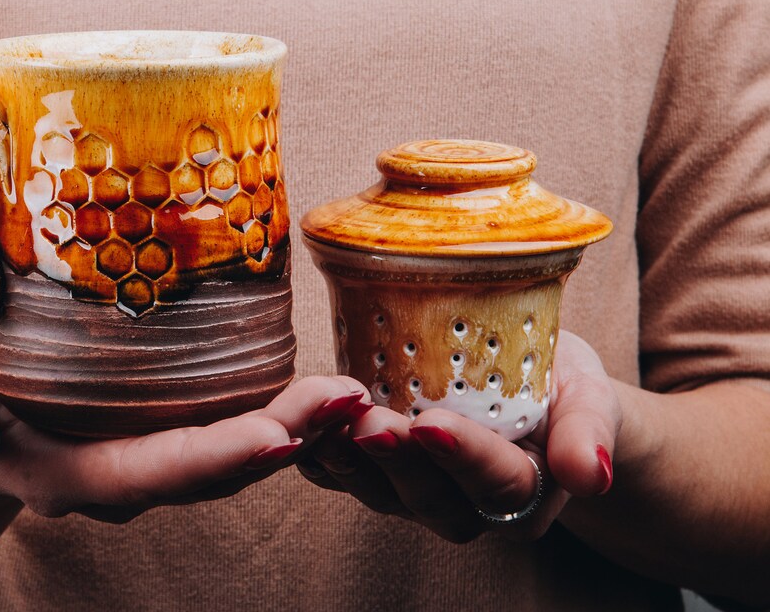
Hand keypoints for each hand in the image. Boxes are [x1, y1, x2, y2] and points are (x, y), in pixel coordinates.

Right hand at [0, 338, 372, 522]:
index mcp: (70, 474)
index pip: (149, 472)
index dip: (212, 457)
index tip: (276, 436)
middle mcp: (123, 482)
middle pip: (212, 470)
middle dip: (285, 436)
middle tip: (348, 399)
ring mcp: (151, 465)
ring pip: (234, 459)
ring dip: (300, 430)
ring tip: (355, 393)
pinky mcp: (170, 439)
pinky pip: (233, 437)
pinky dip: (286, 420)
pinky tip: (330, 393)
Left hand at [296, 331, 620, 541]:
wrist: (533, 388)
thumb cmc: (562, 387)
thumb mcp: (590, 393)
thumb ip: (590, 430)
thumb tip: (590, 475)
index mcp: (528, 490)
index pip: (499, 484)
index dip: (464, 457)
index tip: (432, 425)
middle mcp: (470, 506)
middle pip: (433, 499)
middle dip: (398, 462)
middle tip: (370, 422)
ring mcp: (420, 496)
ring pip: (383, 497)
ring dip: (353, 463)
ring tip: (328, 424)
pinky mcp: (381, 478)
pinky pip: (346, 479)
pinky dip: (322, 458)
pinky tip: (305, 428)